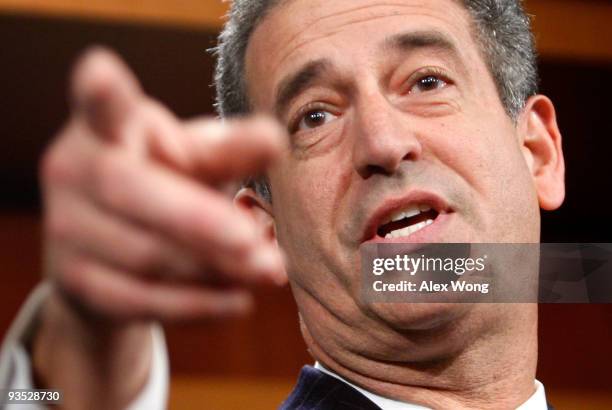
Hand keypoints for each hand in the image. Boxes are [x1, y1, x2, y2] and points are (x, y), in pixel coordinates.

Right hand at [32, 47, 286, 408]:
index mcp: (106, 127)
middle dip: (200, 221)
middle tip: (260, 244)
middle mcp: (74, 170)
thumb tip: (277, 139)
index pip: (99, 104)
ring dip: (215, 268)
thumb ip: (229, 150)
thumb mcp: (193, 160)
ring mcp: (67, 229)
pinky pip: (142, 300)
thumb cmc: (162, 184)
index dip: (99, 92)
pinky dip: (199, 304)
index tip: (101, 73)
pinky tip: (239, 300)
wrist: (110, 252)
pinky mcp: (76, 281)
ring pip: (147, 255)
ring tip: (268, 270)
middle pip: (133, 192)